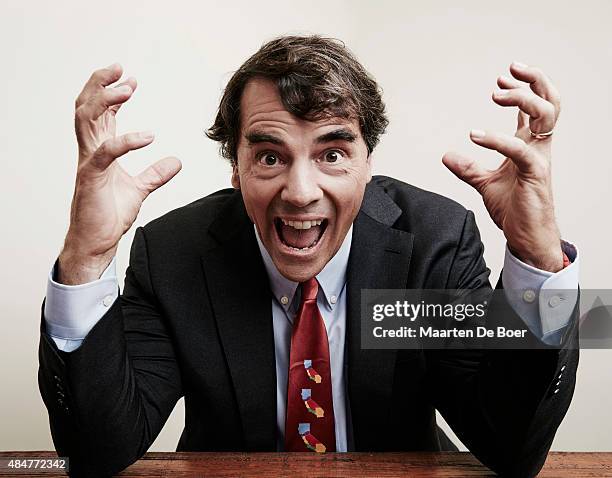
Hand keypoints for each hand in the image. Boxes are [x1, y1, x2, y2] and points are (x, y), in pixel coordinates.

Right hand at [59, 63, 180, 283]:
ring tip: (125, 88)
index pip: (100, 114)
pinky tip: (148, 137)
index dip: (111, 93)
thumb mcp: (139, 189)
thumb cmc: (108, 215)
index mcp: (99, 150)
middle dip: (99, 84)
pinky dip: (126, 141)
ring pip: (86, 121)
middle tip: (119, 68)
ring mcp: (88, 163)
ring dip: (105, 100)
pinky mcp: (91, 178)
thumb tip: (176, 161)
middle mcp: (90, 151)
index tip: (130, 79)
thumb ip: (155, 174)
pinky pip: (105, 153)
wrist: (97, 242)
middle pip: (86, 107)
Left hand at [442, 61, 562, 271]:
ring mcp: (540, 157)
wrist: (525, 236)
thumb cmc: (514, 209)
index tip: (501, 79)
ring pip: (545, 114)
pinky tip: (475, 136)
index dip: (522, 88)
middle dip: (534, 79)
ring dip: (522, 98)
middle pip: (549, 101)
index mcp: (530, 145)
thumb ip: (468, 168)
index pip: (535, 107)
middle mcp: (539, 146)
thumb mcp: (485, 184)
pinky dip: (497, 139)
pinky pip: (520, 148)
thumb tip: (447, 156)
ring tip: (496, 94)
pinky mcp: (535, 173)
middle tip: (510, 70)